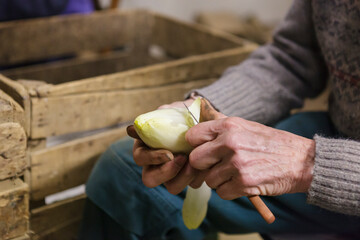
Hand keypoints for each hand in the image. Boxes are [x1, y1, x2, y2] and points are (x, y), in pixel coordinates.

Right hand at [130, 98, 202, 193]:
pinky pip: (191, 185)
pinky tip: (207, 164)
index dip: (151, 158)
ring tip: (196, 163)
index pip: (140, 156)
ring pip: (171, 187)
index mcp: (147, 144)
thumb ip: (161, 115)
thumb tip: (131, 130)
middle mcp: (157, 162)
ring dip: (183, 177)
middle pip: (149, 178)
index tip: (169, 153)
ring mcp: (173, 172)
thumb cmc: (190, 112)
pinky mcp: (189, 177)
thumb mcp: (178, 108)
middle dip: (165, 172)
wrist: (212, 119)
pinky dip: (198, 176)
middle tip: (183, 159)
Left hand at [185, 117, 314, 199]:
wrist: (302, 161)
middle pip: (195, 160)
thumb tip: (196, 137)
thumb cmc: (272, 143)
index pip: (193, 136)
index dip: (195, 145)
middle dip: (204, 166)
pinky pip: (222, 193)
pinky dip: (229, 191)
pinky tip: (242, 184)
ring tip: (235, 174)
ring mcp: (237, 164)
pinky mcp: (244, 183)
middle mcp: (230, 143)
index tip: (202, 150)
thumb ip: (222, 130)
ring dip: (219, 180)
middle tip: (216, 166)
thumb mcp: (246, 127)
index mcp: (229, 125)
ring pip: (209, 180)